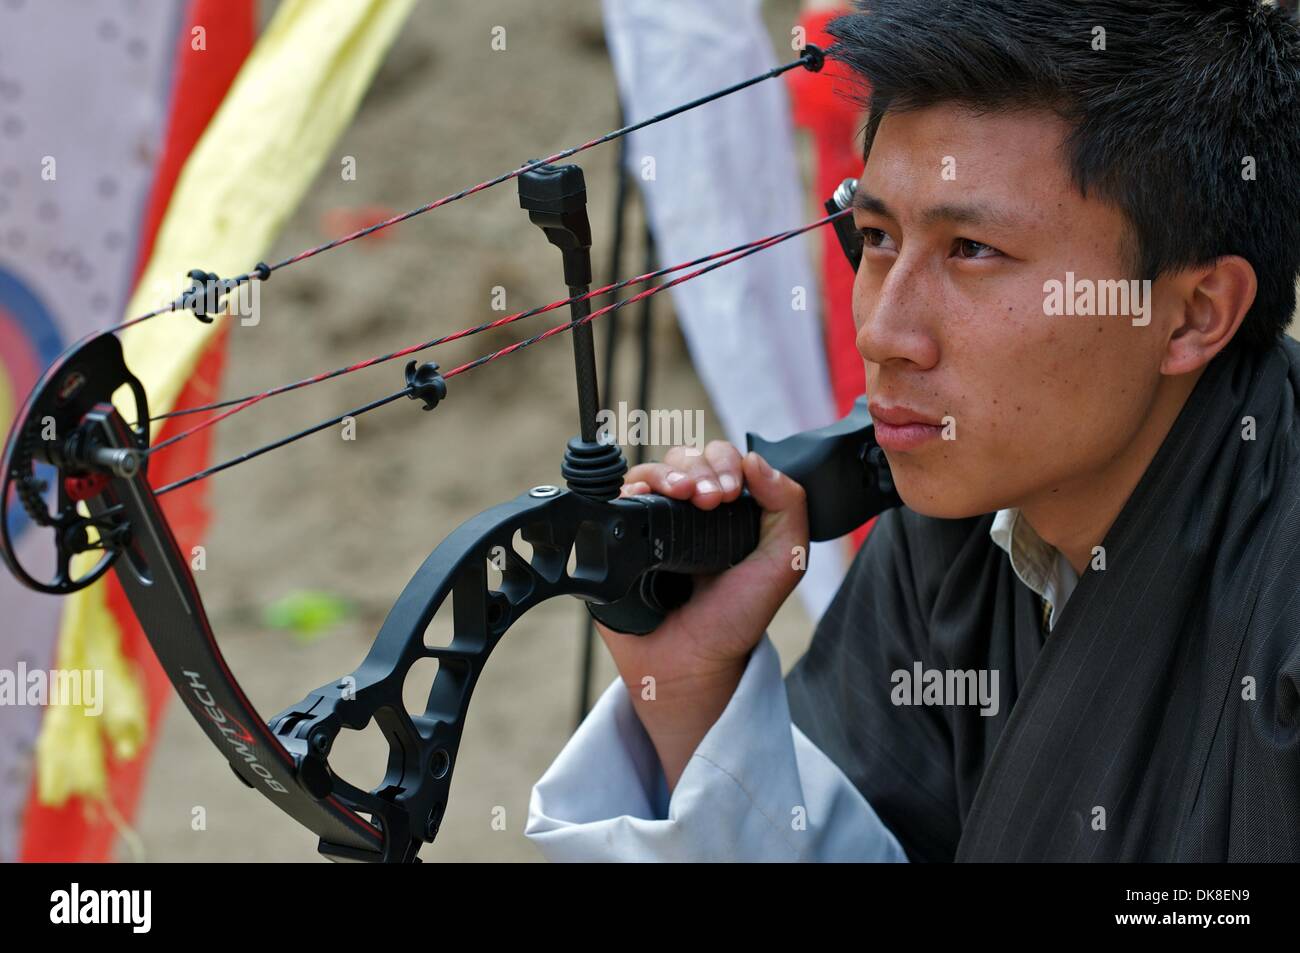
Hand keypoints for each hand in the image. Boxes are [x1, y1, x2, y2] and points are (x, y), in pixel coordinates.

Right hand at [595, 440, 809, 789]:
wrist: (691, 662)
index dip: (727, 463)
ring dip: (670, 473)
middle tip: (712, 500)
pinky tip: (646, 498)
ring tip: (684, 496)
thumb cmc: (736, 618)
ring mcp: (654, 521)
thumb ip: (789, 507)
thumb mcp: (784, 562)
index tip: (731, 492)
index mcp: (729, 509)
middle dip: (701, 468)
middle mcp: (690, 510)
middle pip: (687, 457)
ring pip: (654, 470)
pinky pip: (619, 496)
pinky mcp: (623, 536)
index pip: (723, 459)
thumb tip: (756, 458)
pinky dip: (632, 487)